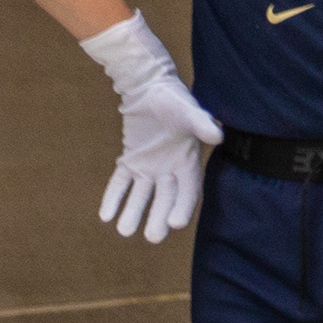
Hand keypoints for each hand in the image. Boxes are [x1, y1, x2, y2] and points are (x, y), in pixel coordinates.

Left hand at [79, 12, 219, 242]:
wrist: (147, 86)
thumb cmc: (173, 98)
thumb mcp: (188, 110)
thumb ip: (201, 124)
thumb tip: (217, 135)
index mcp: (188, 160)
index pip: (188, 190)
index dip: (183, 207)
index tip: (175, 224)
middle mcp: (169, 169)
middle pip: (165, 199)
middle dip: (158, 218)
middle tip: (151, 237)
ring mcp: (148, 167)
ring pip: (141, 195)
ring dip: (133, 212)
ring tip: (124, 230)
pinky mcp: (130, 160)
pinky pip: (120, 183)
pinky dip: (114, 198)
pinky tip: (105, 215)